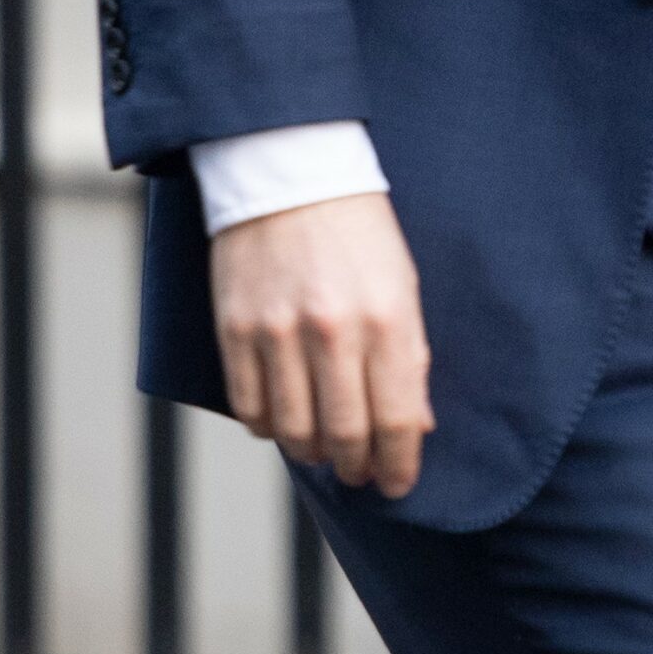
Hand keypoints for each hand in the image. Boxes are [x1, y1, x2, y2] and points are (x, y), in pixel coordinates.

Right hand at [209, 190, 433, 497]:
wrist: (291, 170)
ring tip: (323, 448)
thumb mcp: (402, 282)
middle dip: (357, 468)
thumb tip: (416, 427)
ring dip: (312, 453)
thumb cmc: (358, 229)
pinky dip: (270, 427)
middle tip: (360, 472)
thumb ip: (410, 355)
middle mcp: (333, 329)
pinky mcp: (236, 329)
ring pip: (295, 433)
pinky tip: (285, 417)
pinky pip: (251, 409)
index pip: (398, 420)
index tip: (399, 483)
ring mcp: (279, 331)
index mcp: (387, 316)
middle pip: (345, 437)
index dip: (400, 465)